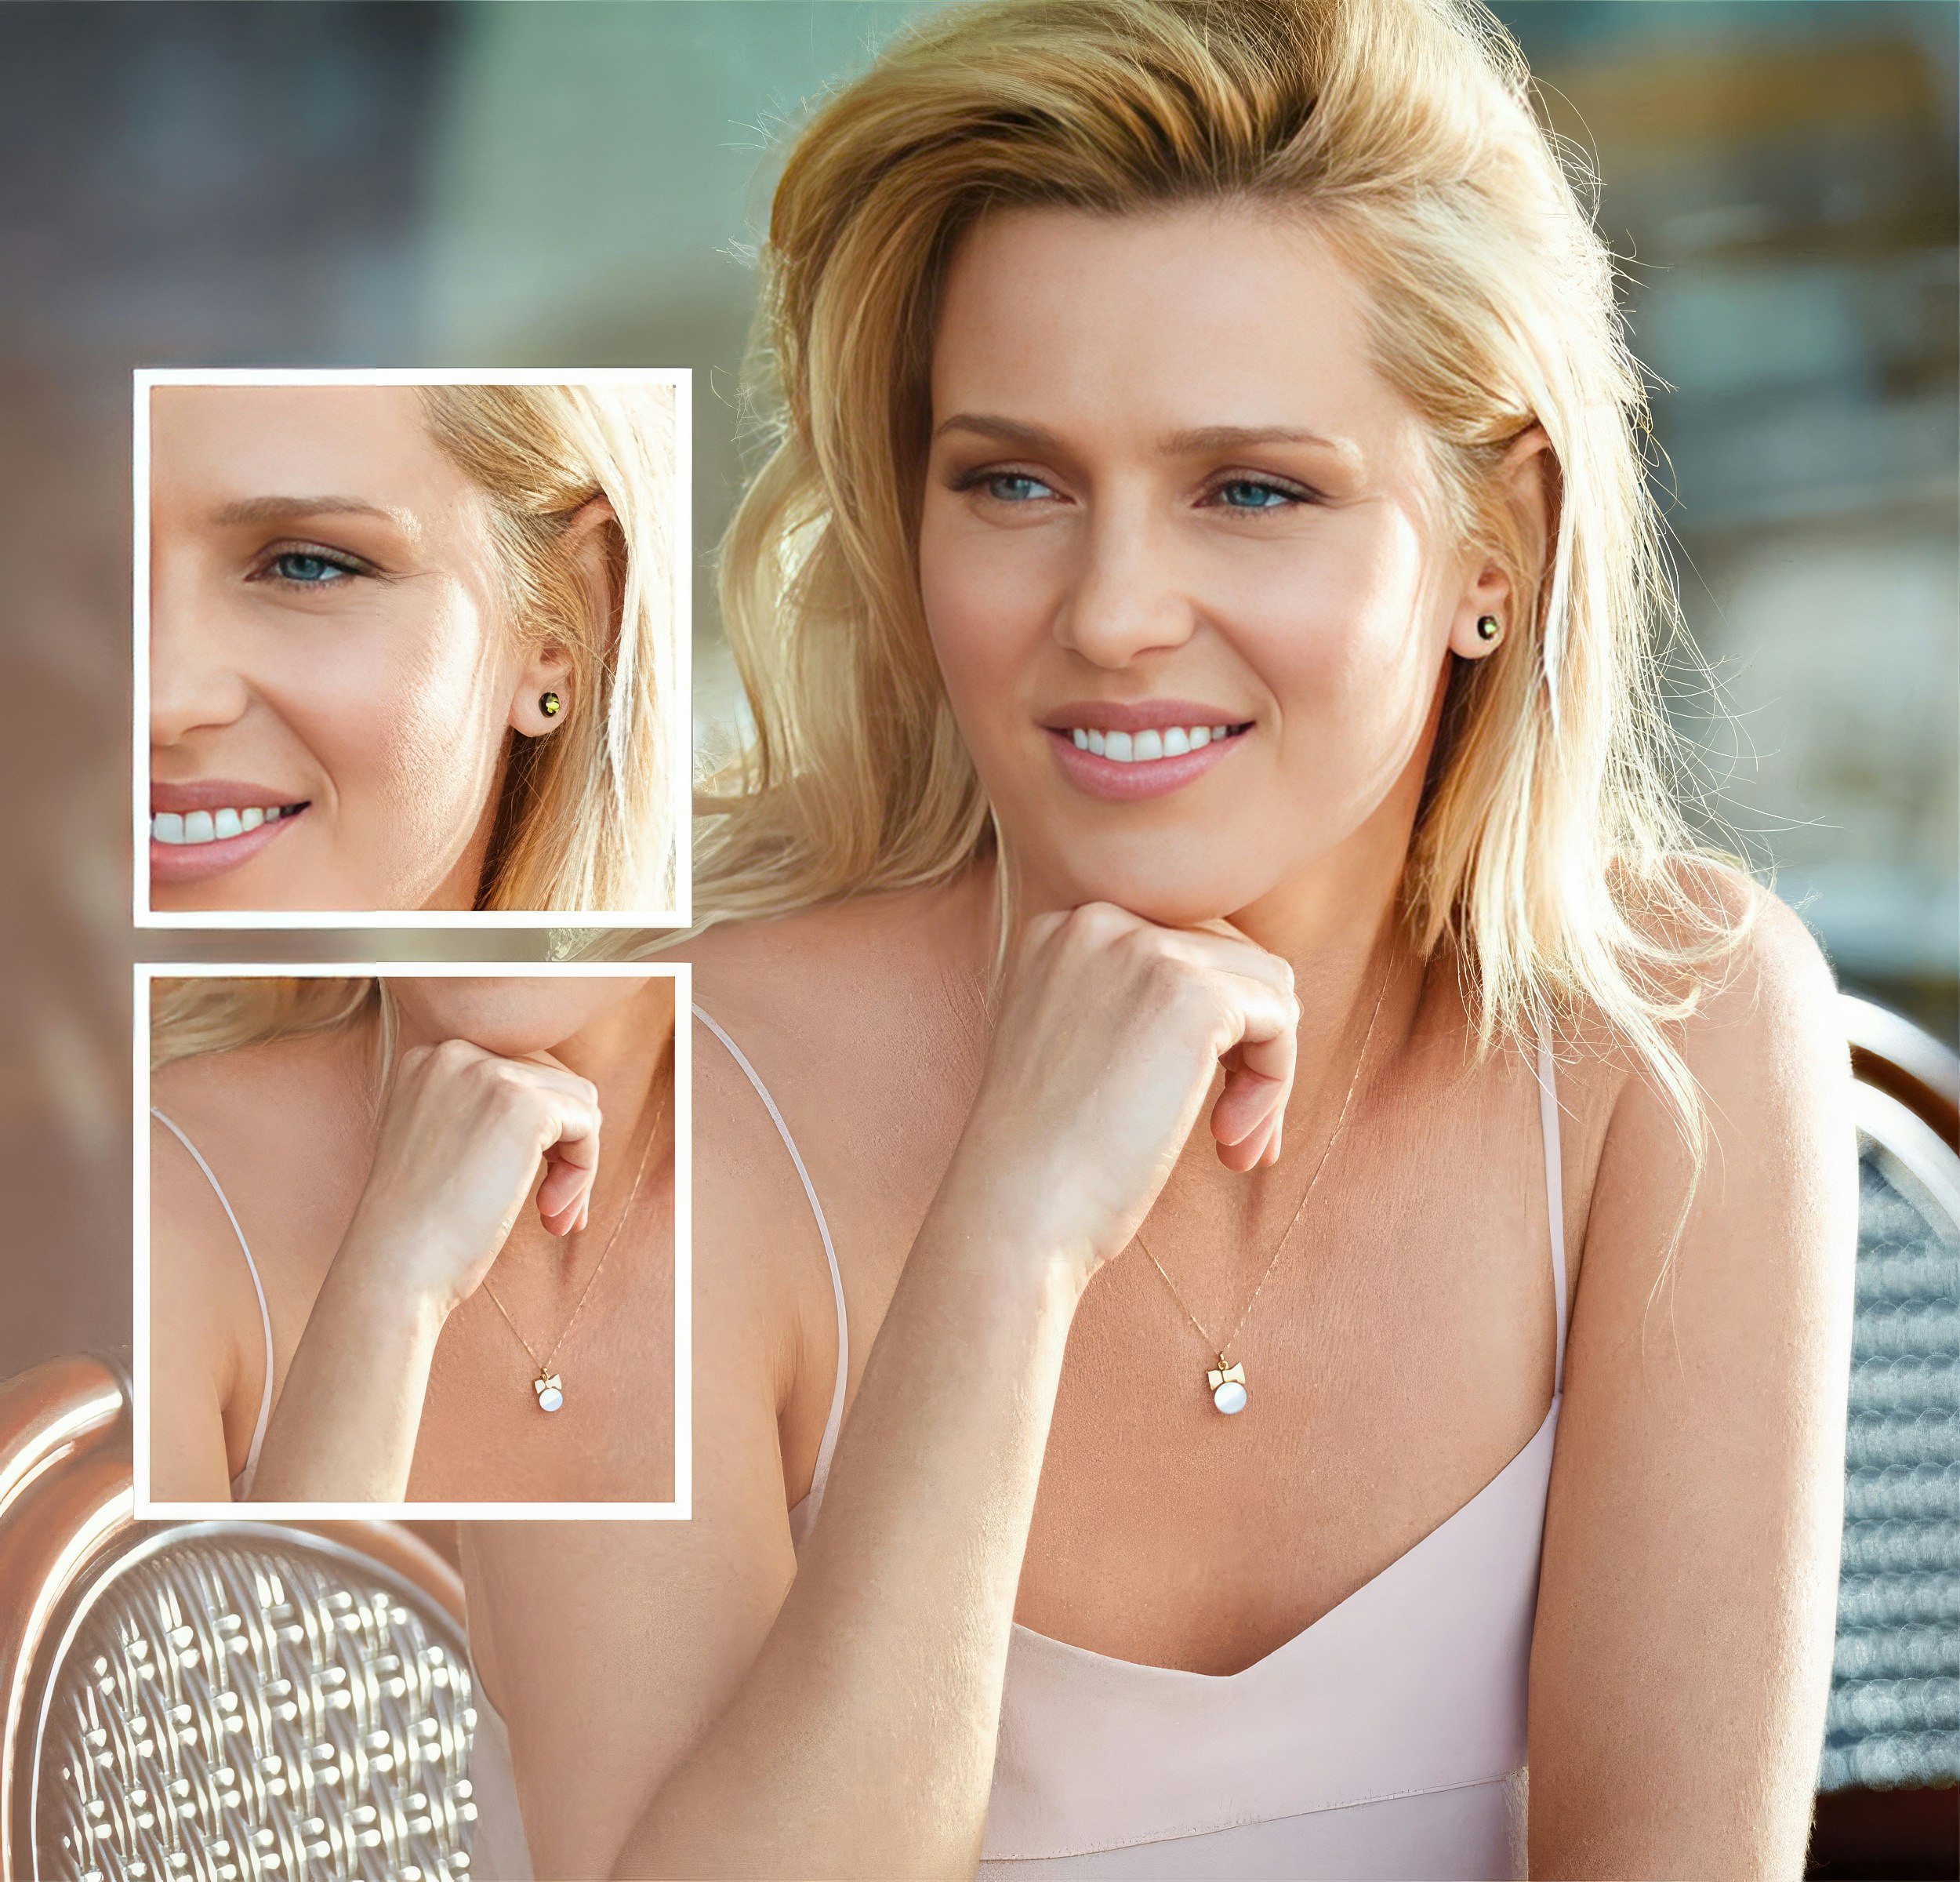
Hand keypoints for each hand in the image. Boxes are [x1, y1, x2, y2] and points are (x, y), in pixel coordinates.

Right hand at [335, 1038, 602, 1318]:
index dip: (539, 1132)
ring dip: (577, 1165)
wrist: (395, 1266)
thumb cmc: (421, 1226)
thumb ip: (491, 1113)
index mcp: (430, 1058)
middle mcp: (454, 1052)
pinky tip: (549, 1214)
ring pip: (578, 1103)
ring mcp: (488, 1073)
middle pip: (553, 1082)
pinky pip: (587, 1124)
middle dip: (564, 1147)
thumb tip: (581, 1110)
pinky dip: (583, 1172)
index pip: (519, 1072)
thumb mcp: (445, 1144)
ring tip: (553, 1216)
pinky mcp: (524, 1105)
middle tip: (555, 1208)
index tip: (534, 1186)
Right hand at [941, 902, 1298, 1281]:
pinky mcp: (1192, 995)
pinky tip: (1227, 1142)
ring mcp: (1144, 949)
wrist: (1017, 1207)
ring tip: (1234, 1142)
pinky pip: (1279, 1019)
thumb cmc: (1046, 1155)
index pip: (1181, 943)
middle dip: (1245, 1045)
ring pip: (1266, 986)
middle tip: (1232, 1131)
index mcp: (1063, 926)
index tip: (1202, 1100)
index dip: (1209, 1025)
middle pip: (1229, 956)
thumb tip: (1257, 999)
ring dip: (1266, 1071)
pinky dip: (1273, 1086)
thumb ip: (1135, 1001)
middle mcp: (1098, 918)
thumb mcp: (1076, 1044)